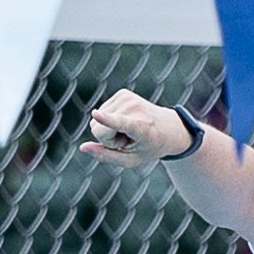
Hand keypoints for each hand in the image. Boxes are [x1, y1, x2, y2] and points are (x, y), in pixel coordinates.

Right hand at [79, 90, 202, 170]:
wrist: (169, 128)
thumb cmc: (149, 147)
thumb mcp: (131, 160)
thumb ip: (106, 156)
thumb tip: (83, 147)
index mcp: (140, 127)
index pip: (120, 122)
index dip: (107, 120)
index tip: (96, 114)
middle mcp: (134, 108)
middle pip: (98, 129)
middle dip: (107, 139)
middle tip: (128, 139)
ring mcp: (128, 97)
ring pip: (96, 120)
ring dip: (109, 129)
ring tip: (129, 130)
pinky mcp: (122, 93)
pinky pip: (100, 113)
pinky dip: (110, 120)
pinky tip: (126, 121)